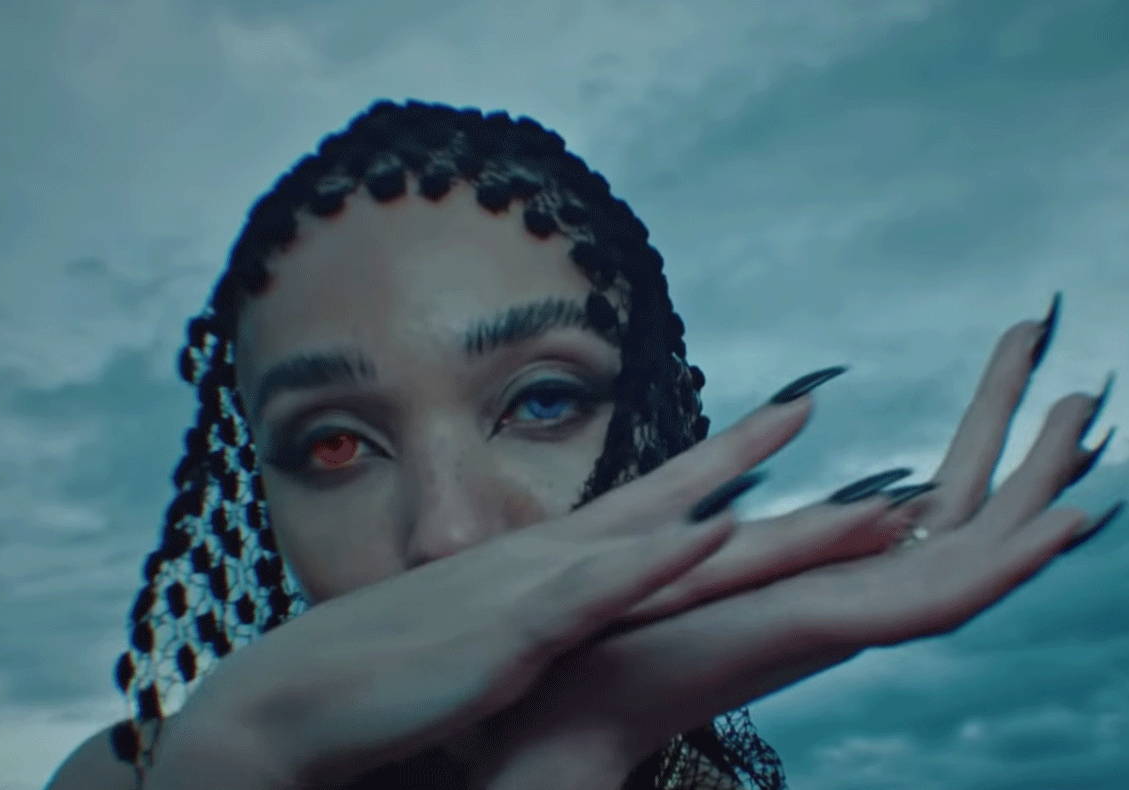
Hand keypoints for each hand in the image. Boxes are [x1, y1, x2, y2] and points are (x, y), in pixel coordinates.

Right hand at [143, 370, 873, 789]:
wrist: (289, 700)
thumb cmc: (379, 680)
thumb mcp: (478, 645)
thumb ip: (530, 631)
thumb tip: (560, 635)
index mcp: (546, 568)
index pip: (650, 501)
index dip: (719, 460)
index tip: (783, 422)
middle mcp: (551, 561)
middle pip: (676, 504)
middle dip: (752, 456)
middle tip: (819, 399)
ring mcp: (535, 590)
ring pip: (666, 541)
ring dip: (755, 516)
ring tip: (840, 494)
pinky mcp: (513, 635)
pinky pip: (599, 591)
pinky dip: (660, 562)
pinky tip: (718, 532)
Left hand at [476, 300, 1122, 789]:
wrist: (550, 718)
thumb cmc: (590, 651)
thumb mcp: (659, 558)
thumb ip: (701, 521)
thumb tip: (718, 474)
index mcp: (803, 580)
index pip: (908, 518)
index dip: (969, 464)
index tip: (1026, 407)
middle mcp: (836, 600)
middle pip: (952, 519)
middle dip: (1015, 447)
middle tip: (1081, 382)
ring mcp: (836, 620)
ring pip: (966, 553)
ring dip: (1033, 487)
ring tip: (1089, 414)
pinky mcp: (823, 631)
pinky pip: (936, 600)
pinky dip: (1007, 561)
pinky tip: (1069, 519)